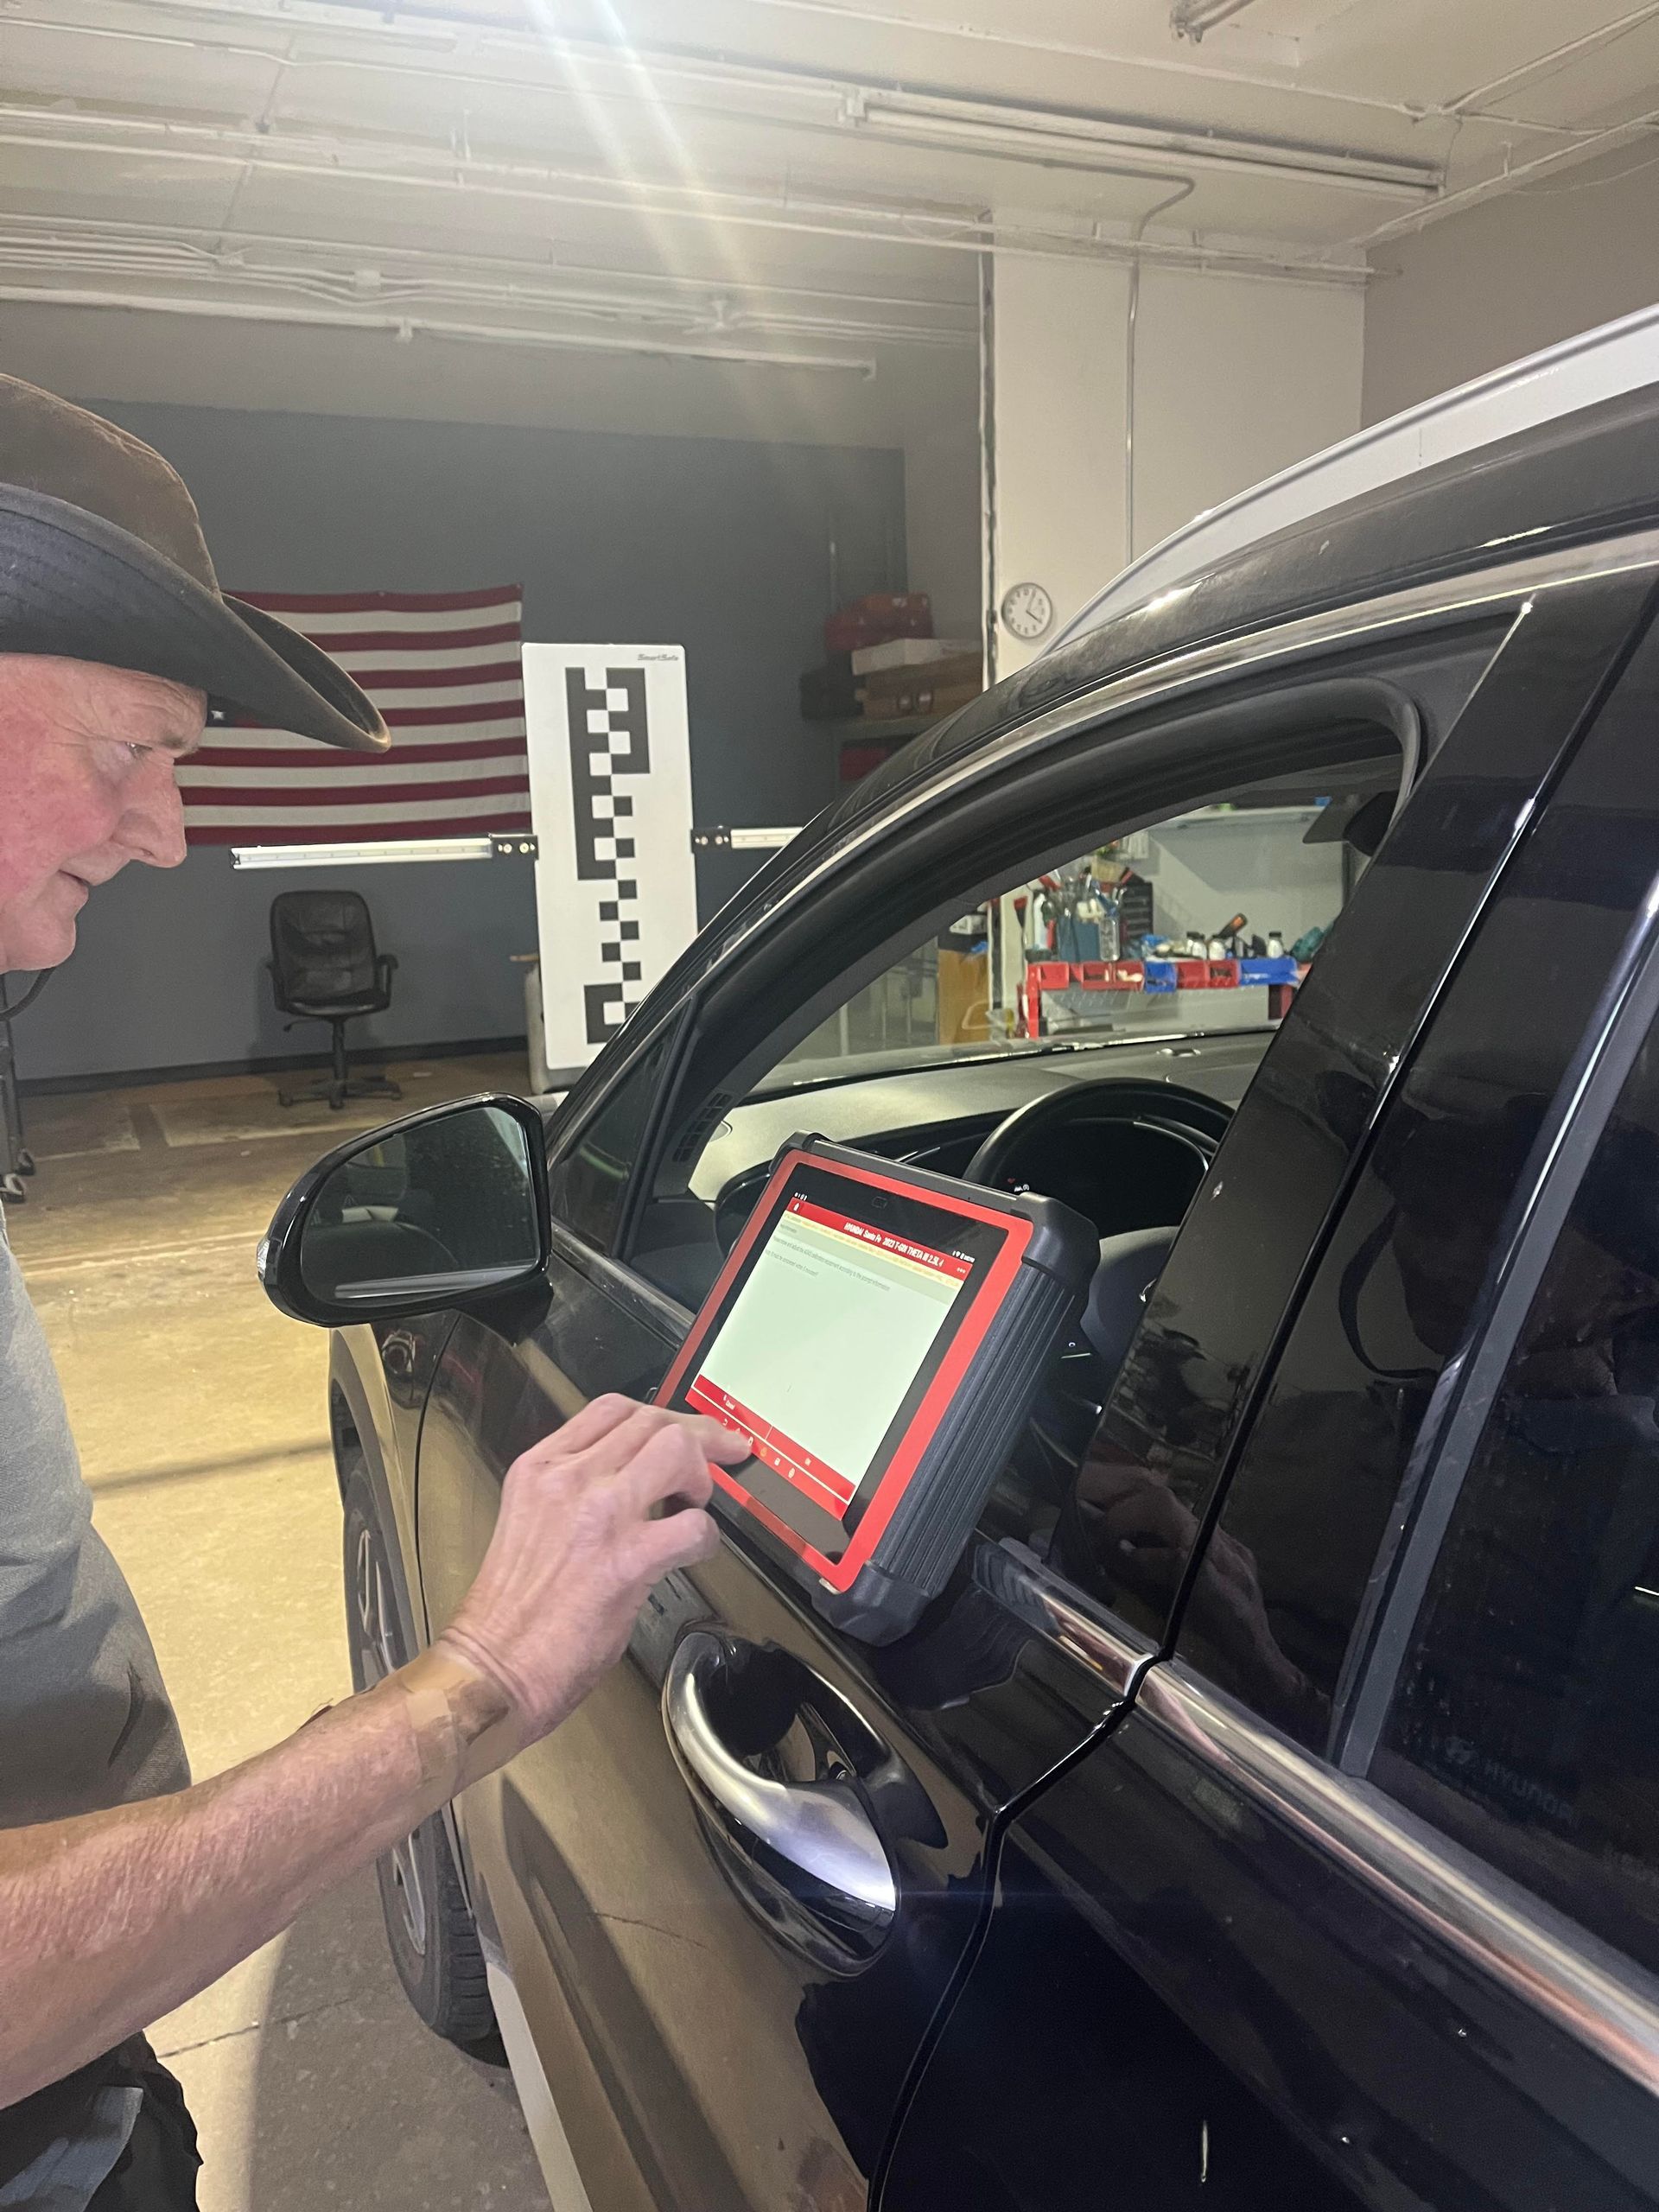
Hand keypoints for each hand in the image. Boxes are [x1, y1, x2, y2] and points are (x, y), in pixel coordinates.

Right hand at [435, 1395, 746, 1749]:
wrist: (492, 1668)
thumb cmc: (511, 1611)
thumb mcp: (531, 1521)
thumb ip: (575, 1491)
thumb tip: (634, 1481)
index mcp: (539, 1468)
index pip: (613, 1409)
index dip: (662, 1415)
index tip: (688, 1432)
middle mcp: (567, 1479)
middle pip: (653, 1421)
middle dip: (699, 1437)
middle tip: (722, 1458)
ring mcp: (598, 1514)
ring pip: (676, 1451)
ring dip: (700, 1477)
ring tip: (693, 1508)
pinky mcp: (626, 1560)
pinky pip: (693, 1525)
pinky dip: (706, 1537)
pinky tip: (693, 1554)